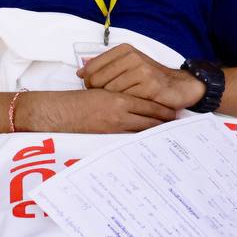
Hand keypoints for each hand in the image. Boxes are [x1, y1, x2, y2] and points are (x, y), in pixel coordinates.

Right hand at [18, 88, 176, 133]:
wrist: (58, 112)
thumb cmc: (75, 101)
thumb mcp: (99, 93)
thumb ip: (118, 97)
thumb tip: (135, 104)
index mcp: (118, 98)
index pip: (150, 105)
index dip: (164, 110)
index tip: (175, 112)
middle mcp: (119, 112)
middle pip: (152, 120)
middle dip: (166, 123)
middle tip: (178, 126)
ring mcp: (114, 127)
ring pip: (143, 131)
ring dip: (156, 133)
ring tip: (167, 135)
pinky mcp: (107, 138)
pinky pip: (130, 139)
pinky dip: (140, 140)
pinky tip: (147, 142)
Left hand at [78, 43, 205, 110]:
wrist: (179, 86)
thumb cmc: (149, 78)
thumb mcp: (126, 66)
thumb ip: (104, 67)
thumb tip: (80, 73)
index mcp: (124, 50)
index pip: (91, 68)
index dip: (89, 82)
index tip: (95, 88)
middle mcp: (132, 57)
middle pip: (98, 81)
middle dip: (100, 93)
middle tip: (111, 98)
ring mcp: (142, 70)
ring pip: (111, 91)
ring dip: (116, 100)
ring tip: (126, 99)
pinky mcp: (151, 85)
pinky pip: (127, 99)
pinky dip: (129, 105)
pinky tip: (135, 103)